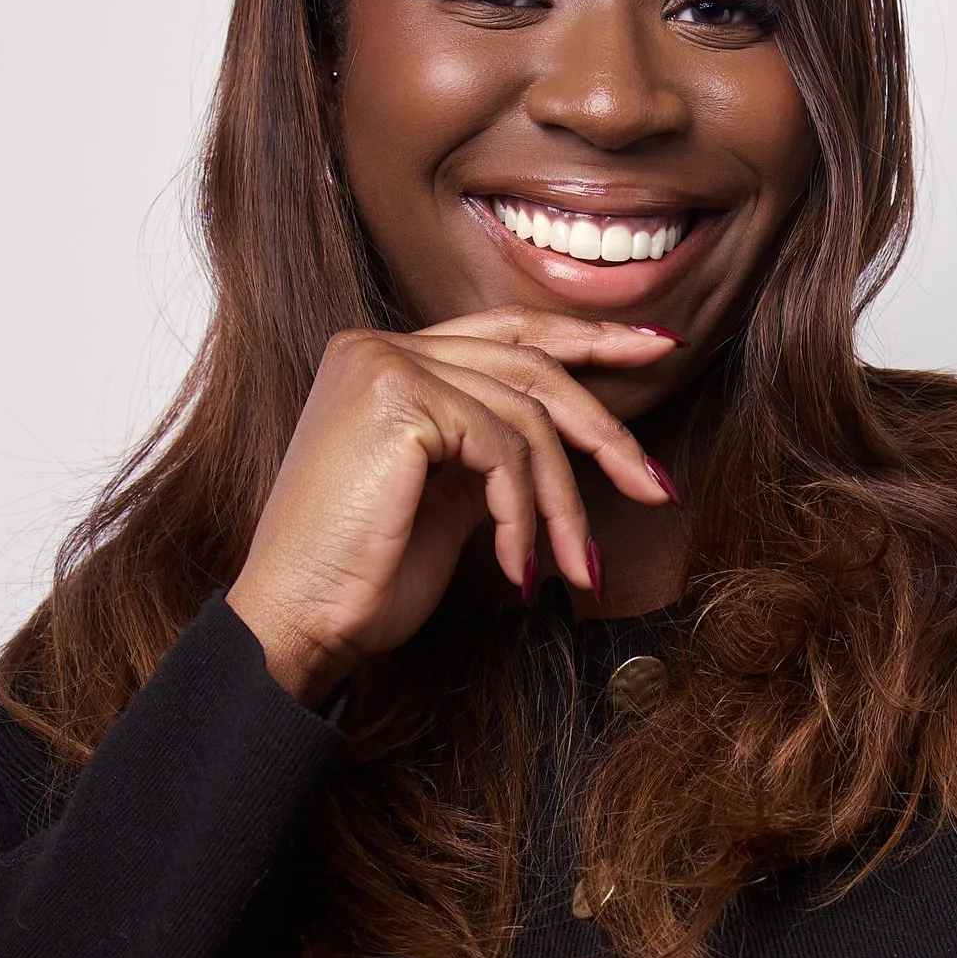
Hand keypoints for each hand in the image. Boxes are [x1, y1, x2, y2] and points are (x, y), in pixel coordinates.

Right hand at [228, 312, 682, 704]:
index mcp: (385, 360)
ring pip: (526, 415)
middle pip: (530, 364)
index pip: (505, 333)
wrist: (299, 624)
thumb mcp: (444, 504)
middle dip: (605, 427)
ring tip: (576, 567)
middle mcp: (379, 346)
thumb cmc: (362, 581)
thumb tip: (559, 447)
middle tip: (656, 483)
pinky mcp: (398, 397)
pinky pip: (504, 448)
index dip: (585, 339)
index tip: (655, 348)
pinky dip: (524, 514)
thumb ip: (489, 456)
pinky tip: (517, 567)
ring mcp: (384, 363)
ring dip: (563, 504)